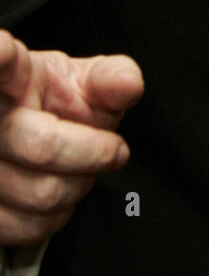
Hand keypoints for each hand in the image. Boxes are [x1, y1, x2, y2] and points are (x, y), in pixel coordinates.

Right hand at [0, 29, 143, 245]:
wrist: (31, 131)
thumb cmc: (56, 103)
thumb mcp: (84, 81)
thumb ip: (111, 78)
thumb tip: (129, 84)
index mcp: (11, 75)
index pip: (2, 61)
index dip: (0, 55)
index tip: (3, 49)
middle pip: (43, 146)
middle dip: (94, 153)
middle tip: (114, 149)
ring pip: (41, 192)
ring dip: (77, 187)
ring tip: (81, 169)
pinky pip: (26, 226)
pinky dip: (55, 217)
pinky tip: (58, 191)